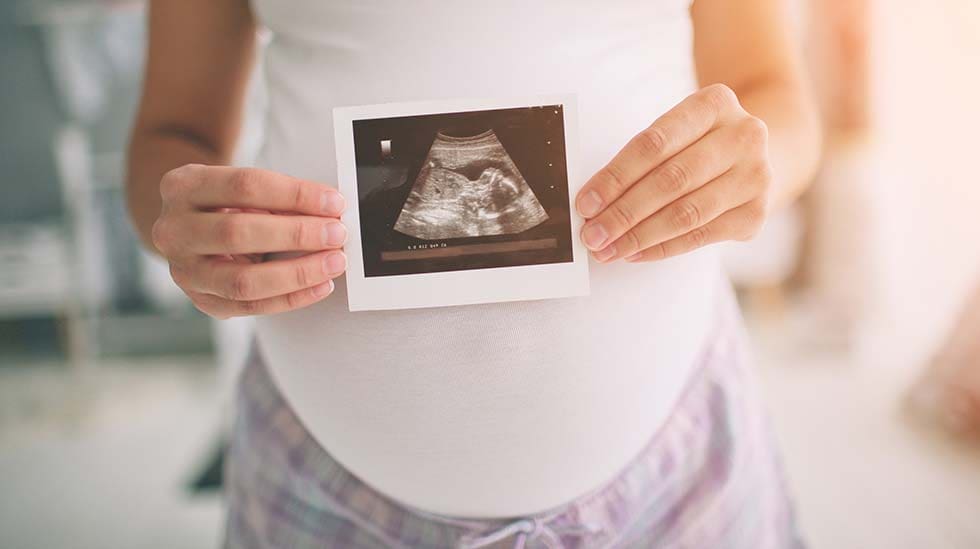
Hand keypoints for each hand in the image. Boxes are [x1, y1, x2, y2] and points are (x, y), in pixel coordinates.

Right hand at [151, 164, 347, 317]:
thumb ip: (277, 197)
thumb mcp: (240, 187)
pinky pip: (250, 307)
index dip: (295, 194)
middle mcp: (173, 230)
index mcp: (182, 186)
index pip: (245, 186)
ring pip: (242, 281)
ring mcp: (183, 271)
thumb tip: (329, 210)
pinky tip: (320, 286)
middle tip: (336, 234)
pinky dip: (291, 298)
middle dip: (296, 234)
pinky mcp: (201, 301)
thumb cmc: (225, 203)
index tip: (333, 202)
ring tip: (333, 263)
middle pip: (238, 233)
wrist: (190, 228)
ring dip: (297, 273)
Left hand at [576, 84, 772, 262]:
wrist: (754, 155)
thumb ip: (639, 158)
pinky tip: (635, 253)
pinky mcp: (756, 214)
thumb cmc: (698, 142)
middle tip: (592, 234)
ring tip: (608, 249)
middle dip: (623, 213)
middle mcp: (743, 136)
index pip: (654, 144)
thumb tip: (593, 202)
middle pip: (671, 181)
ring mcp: (755, 176)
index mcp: (715, 103)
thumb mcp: (675, 130)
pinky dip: (662, 248)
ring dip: (639, 236)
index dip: (615, 177)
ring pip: (686, 213)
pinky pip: (699, 236)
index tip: (586, 203)